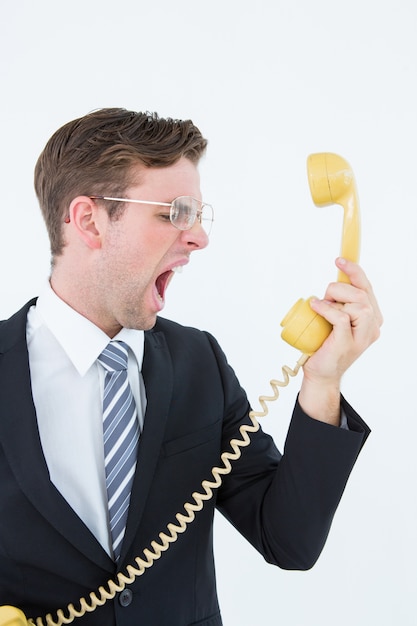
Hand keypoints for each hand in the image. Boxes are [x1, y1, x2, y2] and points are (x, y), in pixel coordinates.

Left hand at [299, 258, 382, 423]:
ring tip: (321, 306)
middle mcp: (372, 327)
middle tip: (324, 297)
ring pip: (357, 303)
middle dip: (339, 288)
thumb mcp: (335, 320)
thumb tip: (331, 285)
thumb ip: (339, 304)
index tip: (339, 260)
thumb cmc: (325, 345)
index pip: (367, 288)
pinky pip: (341, 317)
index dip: (354, 271)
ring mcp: (361, 337)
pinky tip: (316, 306)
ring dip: (334, 299)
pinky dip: (327, 308)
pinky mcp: (347, 343)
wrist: (320, 374)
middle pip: (362, 293)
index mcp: (372, 319)